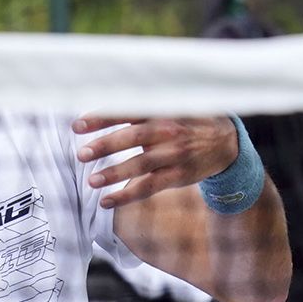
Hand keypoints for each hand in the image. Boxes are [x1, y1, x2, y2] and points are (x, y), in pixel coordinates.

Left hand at [72, 114, 238, 208]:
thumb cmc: (187, 121)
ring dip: (115, 174)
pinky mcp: (178, 175)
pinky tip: (107, 201)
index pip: (128, 111)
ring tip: (92, 181)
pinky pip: (149, 187)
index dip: (102, 118)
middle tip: (82, 154)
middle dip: (106, 145)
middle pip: (134, 137)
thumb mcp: (170, 105)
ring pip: (141, 165)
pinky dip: (127, 195)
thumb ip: (140, 105)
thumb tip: (102, 100)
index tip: (77, 125)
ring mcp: (174, 155)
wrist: (225, 142)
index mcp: (161, 111)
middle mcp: (168, 131)